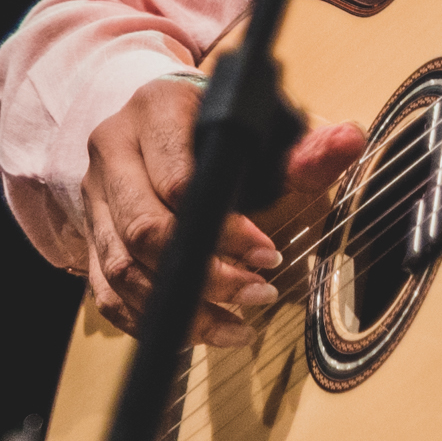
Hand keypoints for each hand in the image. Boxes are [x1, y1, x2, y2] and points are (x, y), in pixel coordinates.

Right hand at [82, 76, 366, 345]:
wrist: (166, 116)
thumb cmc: (222, 125)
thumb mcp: (268, 125)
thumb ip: (309, 144)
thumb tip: (350, 141)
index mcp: (157, 110)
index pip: (180, 183)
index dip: (226, 230)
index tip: (269, 255)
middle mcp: (114, 150)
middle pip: (144, 231)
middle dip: (205, 276)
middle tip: (257, 295)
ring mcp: (95, 195)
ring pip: (122, 269)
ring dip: (181, 310)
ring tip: (235, 328)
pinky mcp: (91, 233)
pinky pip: (108, 291)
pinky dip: (150, 320)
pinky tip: (197, 330)